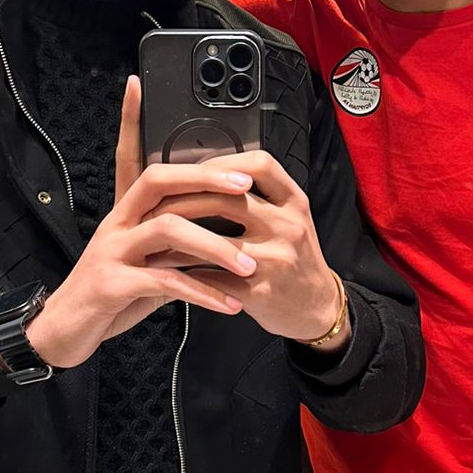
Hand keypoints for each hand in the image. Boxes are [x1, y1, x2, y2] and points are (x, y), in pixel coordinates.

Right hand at [23, 79, 258, 368]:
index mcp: (124, 212)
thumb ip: (174, 245)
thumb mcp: (145, 262)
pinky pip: (164, 282)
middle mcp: (115, 222)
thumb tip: (215, 235)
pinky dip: (202, 292)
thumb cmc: (111, 295)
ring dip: (215, 246)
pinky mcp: (111, 285)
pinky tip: (230, 303)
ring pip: (166, 230)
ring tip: (250, 265)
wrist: (63, 333)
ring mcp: (111, 251)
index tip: (138, 84)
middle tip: (246, 186)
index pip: (128, 155)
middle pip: (157, 180)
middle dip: (205, 178)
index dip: (130, 119)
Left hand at [140, 149, 349, 350]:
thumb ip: (259, 197)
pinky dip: (186, 273)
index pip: (259, 165)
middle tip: (158, 205)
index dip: (221, 163)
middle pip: (228, 199)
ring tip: (155, 236)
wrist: (316, 308)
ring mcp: (276, 260)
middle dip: (185, 200)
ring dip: (178, 239)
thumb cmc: (293, 259)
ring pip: (214, 241)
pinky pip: (212, 278)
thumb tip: (203, 175)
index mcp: (293, 202)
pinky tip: (170, 269)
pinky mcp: (260, 292)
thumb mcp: (289, 219)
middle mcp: (289, 227)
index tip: (194, 170)